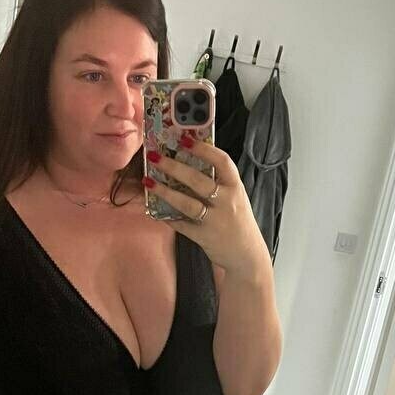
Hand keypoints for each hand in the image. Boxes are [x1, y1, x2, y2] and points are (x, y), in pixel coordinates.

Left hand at [144, 136, 270, 277]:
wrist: (247, 255)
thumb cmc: (237, 221)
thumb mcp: (235, 198)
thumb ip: (219, 182)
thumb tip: (189, 160)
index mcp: (236, 187)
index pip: (222, 162)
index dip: (203, 148)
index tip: (184, 139)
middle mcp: (226, 202)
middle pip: (198, 180)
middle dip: (174, 167)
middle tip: (155, 157)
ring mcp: (215, 221)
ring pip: (187, 203)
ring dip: (165, 191)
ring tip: (148, 181)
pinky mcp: (204, 237)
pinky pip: (181, 225)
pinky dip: (167, 217)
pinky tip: (153, 209)